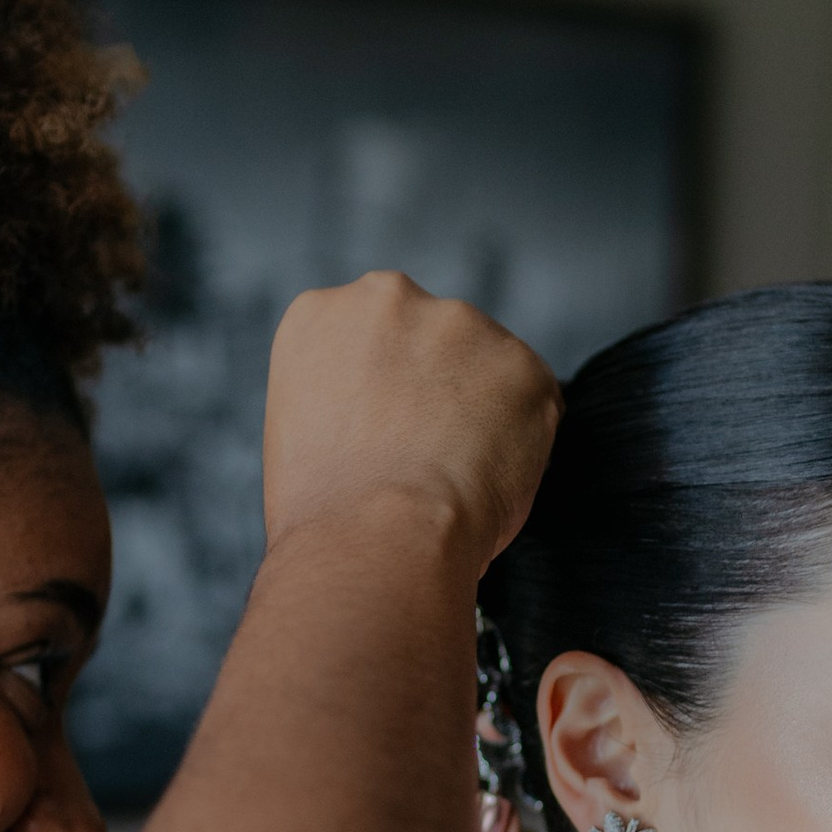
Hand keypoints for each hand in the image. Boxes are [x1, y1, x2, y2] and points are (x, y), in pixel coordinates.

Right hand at [263, 272, 558, 570]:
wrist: (375, 533)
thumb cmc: (325, 509)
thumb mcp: (298, 429)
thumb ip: (343, 393)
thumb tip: (385, 413)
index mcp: (321, 313)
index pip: (364, 339)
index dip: (378, 395)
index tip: (380, 435)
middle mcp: (389, 297)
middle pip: (428, 340)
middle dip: (432, 388)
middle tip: (420, 455)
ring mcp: (460, 324)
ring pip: (484, 366)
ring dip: (481, 410)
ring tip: (451, 474)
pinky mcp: (522, 364)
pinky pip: (534, 402)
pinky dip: (522, 441)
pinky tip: (486, 479)